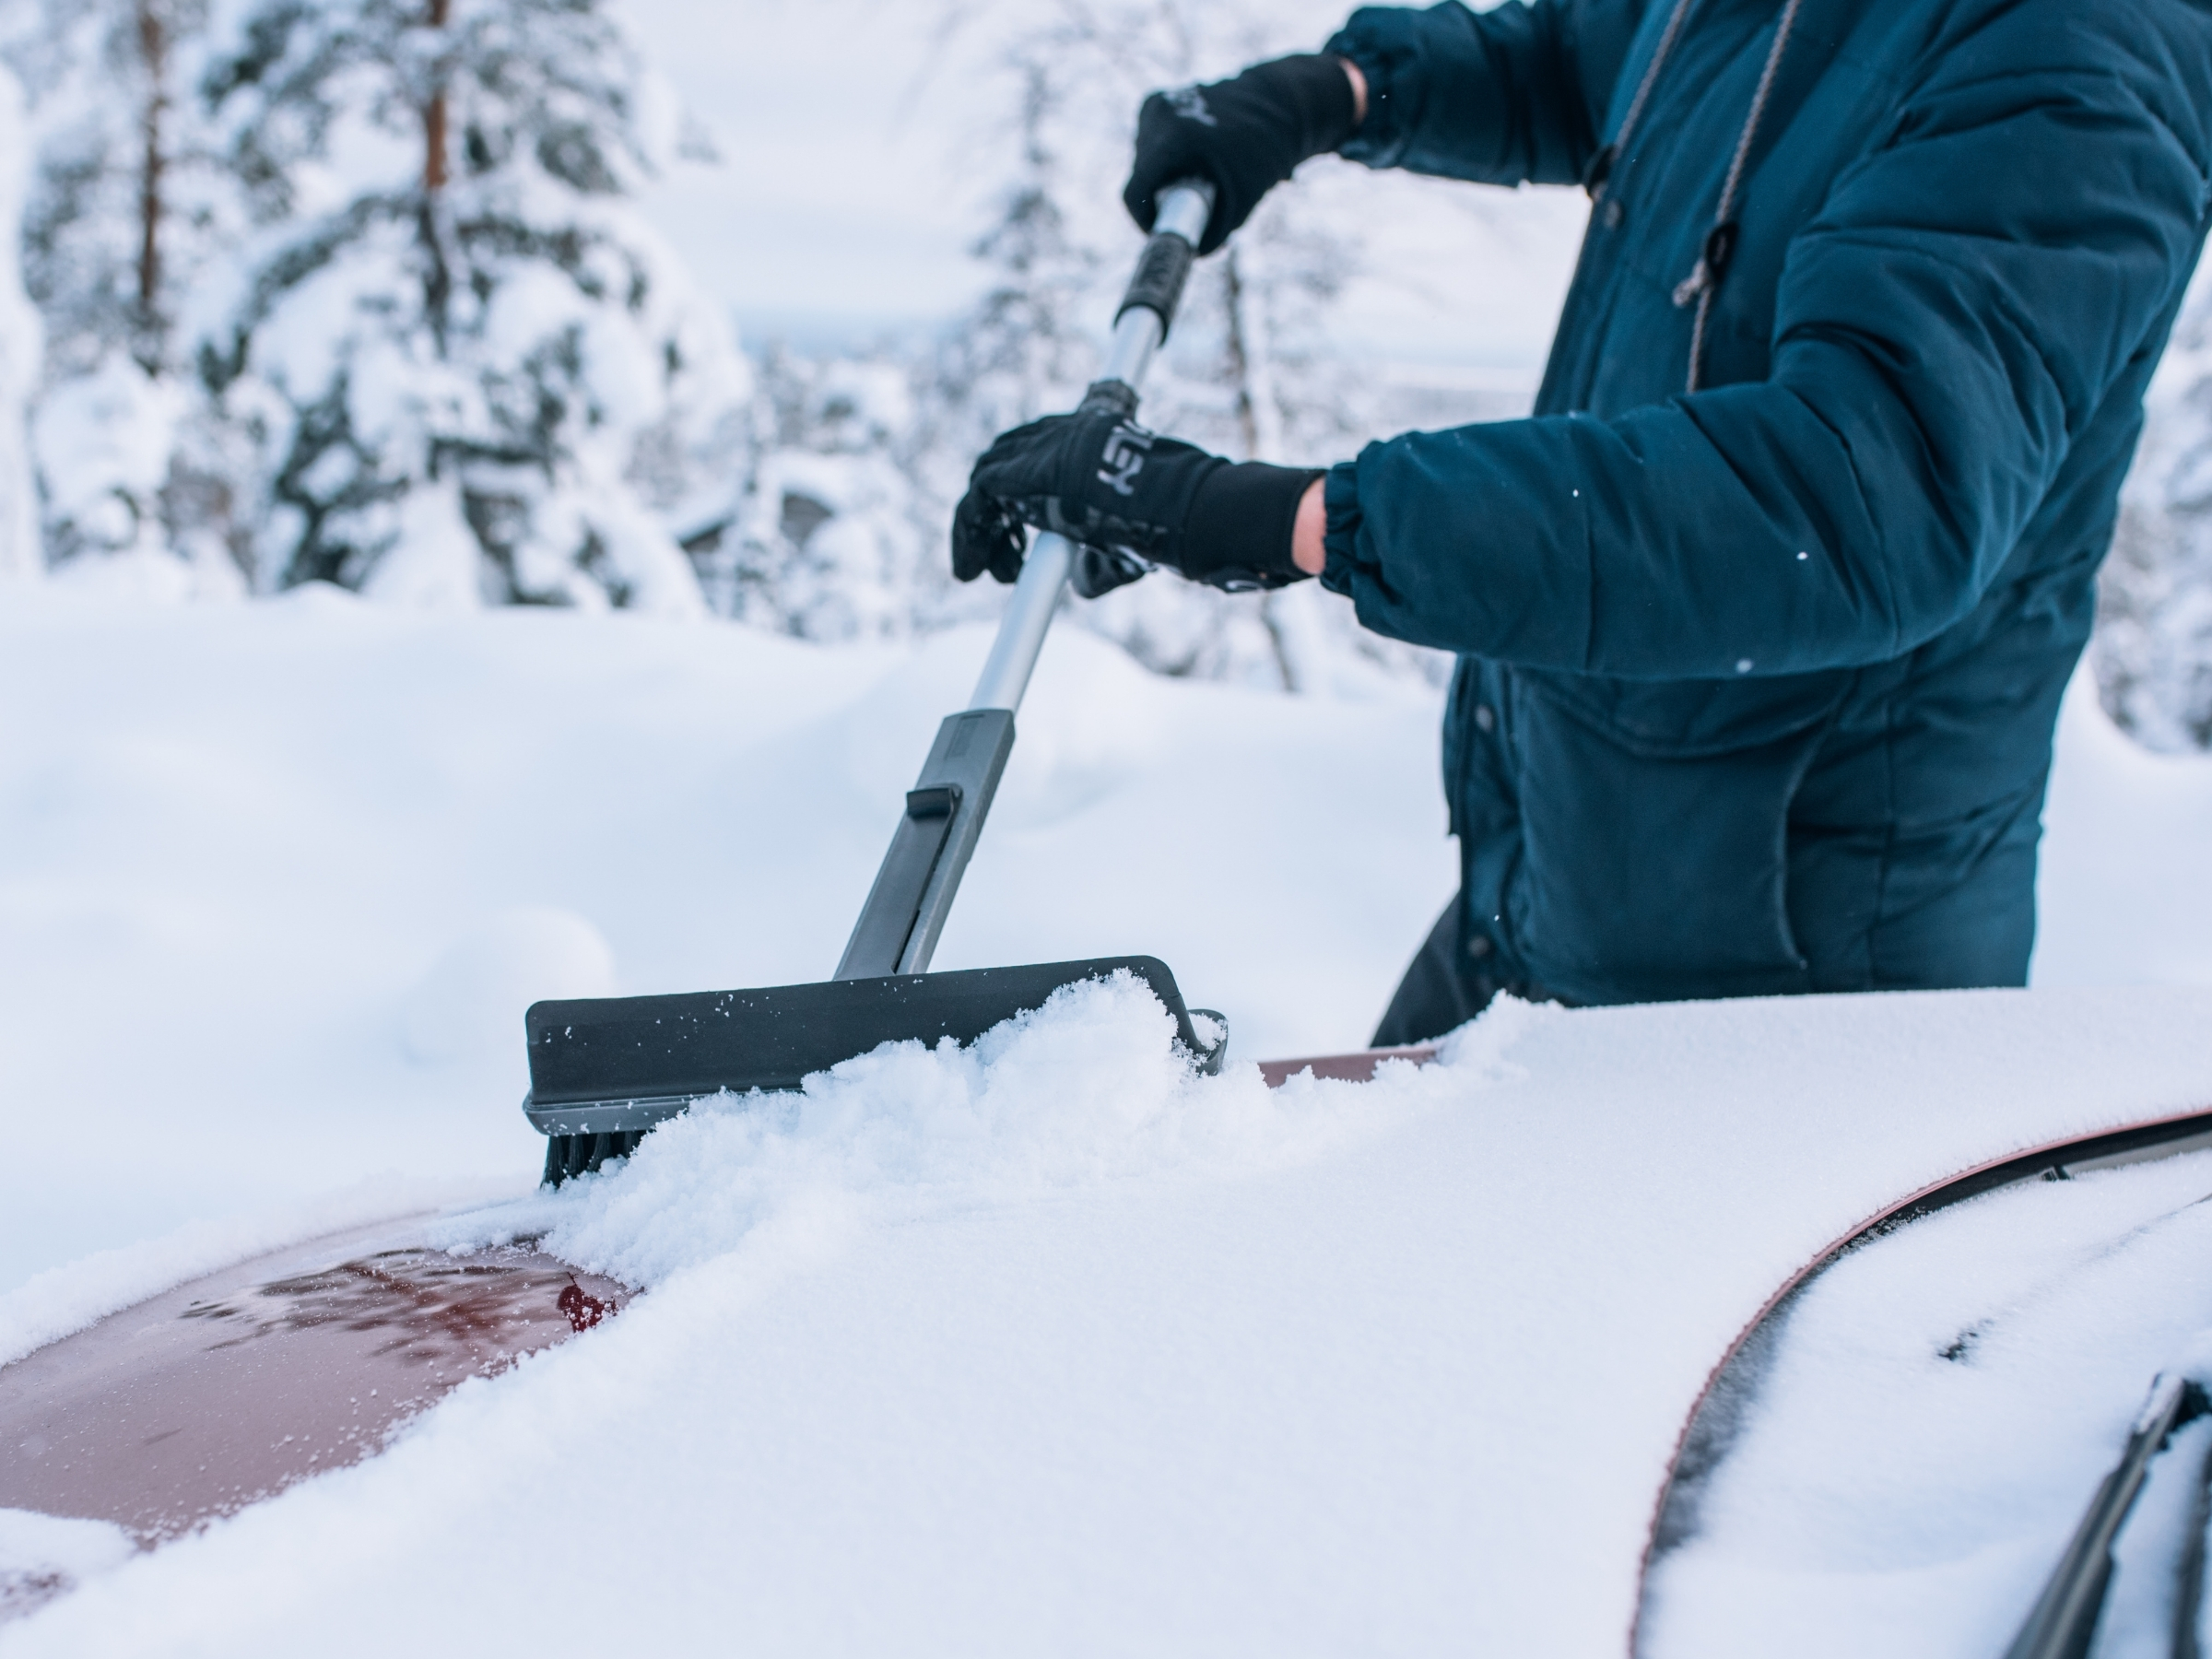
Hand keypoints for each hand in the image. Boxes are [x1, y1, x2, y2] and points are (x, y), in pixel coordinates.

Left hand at [950, 410, 1318, 593]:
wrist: (1171, 507)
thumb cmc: (1163, 523)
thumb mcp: (1127, 541)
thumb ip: (1098, 558)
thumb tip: (1080, 584)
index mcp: (1088, 438)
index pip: (1039, 455)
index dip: (1022, 500)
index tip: (1023, 540)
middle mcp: (1060, 434)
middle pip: (1006, 465)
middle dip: (999, 518)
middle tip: (1006, 564)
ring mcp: (1039, 448)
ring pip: (987, 483)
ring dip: (982, 532)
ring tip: (990, 575)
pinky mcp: (1020, 470)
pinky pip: (977, 499)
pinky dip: (968, 534)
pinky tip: (972, 569)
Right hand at [1124, 54, 1363, 255]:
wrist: (1281, 102)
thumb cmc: (1266, 152)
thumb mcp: (1241, 201)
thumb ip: (1212, 232)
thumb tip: (1187, 253)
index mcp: (1174, 139)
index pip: (1135, 193)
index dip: (1145, 221)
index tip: (1161, 232)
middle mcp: (1159, 116)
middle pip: (1142, 177)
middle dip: (1162, 197)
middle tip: (1194, 205)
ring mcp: (1157, 105)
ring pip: (1146, 160)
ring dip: (1165, 176)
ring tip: (1199, 175)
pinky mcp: (1159, 101)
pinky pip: (1152, 143)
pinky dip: (1169, 157)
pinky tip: (1194, 156)